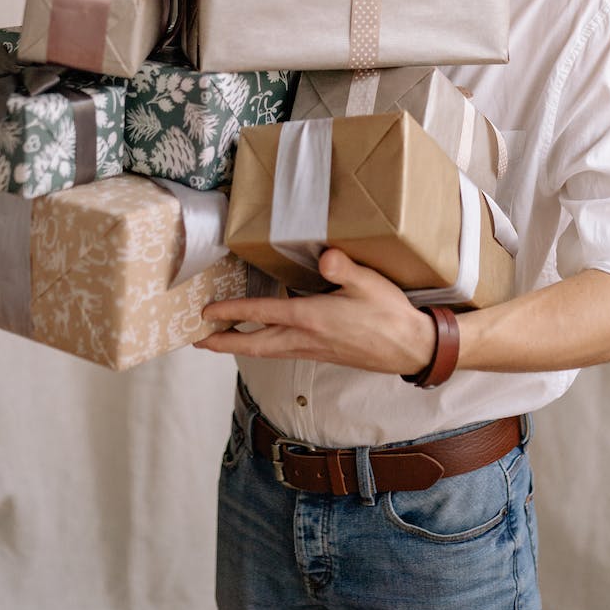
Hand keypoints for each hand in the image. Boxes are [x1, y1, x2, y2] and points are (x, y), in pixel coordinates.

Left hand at [195, 248, 436, 375]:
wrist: (410, 347)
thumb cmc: (389, 315)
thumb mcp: (369, 283)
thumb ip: (344, 268)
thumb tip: (324, 255)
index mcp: (311, 319)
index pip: (261, 315)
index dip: (231, 313)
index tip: (207, 313)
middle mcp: (306, 338)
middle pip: (255, 345)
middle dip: (224, 343)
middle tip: (199, 341)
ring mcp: (313, 350)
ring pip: (267, 351)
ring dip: (241, 347)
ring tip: (221, 341)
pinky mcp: (322, 354)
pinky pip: (283, 351)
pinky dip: (264, 346)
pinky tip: (266, 339)